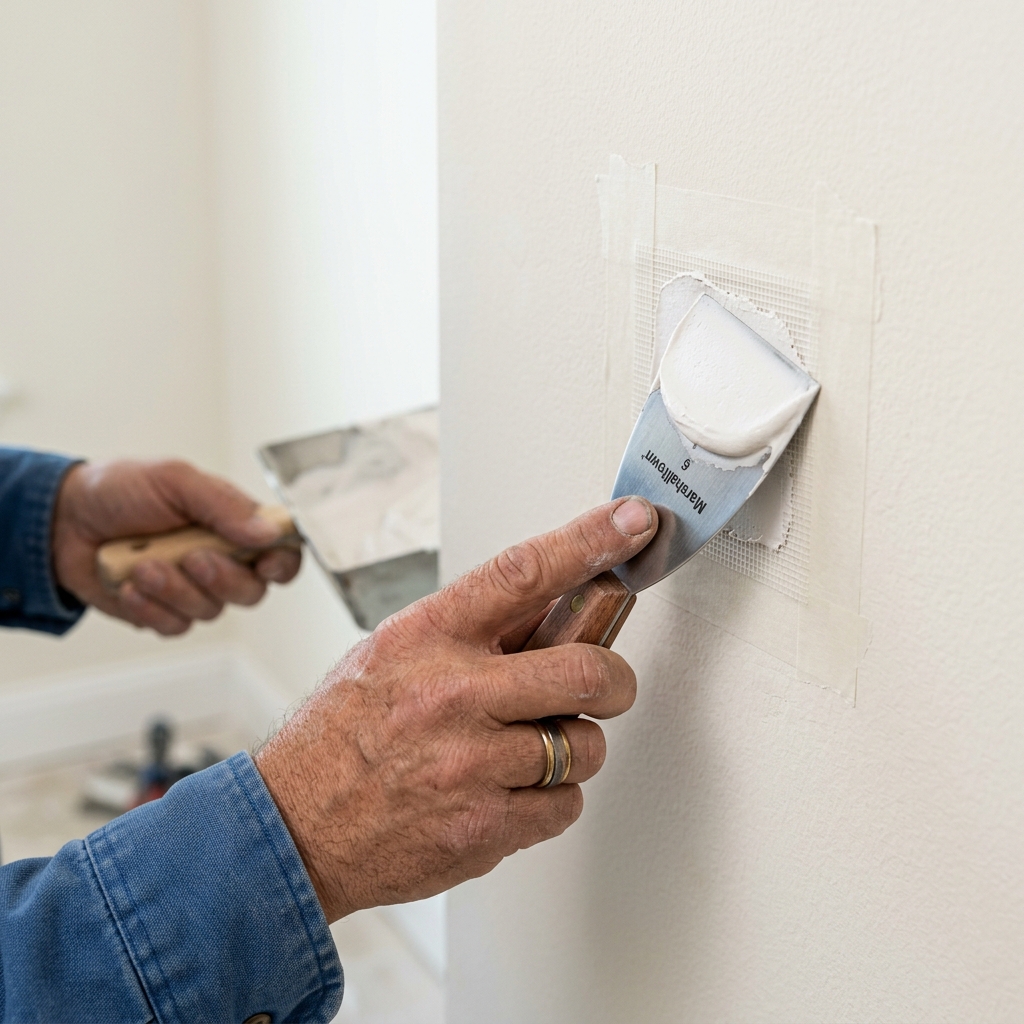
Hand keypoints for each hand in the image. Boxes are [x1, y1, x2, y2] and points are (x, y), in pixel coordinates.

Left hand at [53, 460, 300, 634]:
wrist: (61, 520)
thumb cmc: (119, 490)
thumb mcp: (174, 480)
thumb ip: (223, 504)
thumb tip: (266, 531)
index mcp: (233, 525)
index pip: (280, 552)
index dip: (283, 564)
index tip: (267, 564)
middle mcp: (220, 560)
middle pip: (252, 592)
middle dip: (223, 579)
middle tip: (192, 557)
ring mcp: (191, 590)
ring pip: (210, 611)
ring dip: (174, 589)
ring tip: (143, 563)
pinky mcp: (162, 612)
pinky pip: (175, 626)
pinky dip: (150, 607)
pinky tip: (129, 583)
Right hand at [255, 496, 656, 921]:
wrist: (293, 828)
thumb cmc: (341, 734)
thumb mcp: (392, 654)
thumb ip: (471, 632)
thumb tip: (555, 606)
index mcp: (427, 637)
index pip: (523, 573)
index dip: (588, 541)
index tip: (632, 523)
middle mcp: (453, 695)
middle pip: (585, 671)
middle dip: (612, 680)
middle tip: (604, 685)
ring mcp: (470, 765)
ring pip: (584, 746)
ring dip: (573, 747)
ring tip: (527, 750)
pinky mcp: (485, 827)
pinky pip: (565, 806)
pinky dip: (552, 798)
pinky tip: (508, 791)